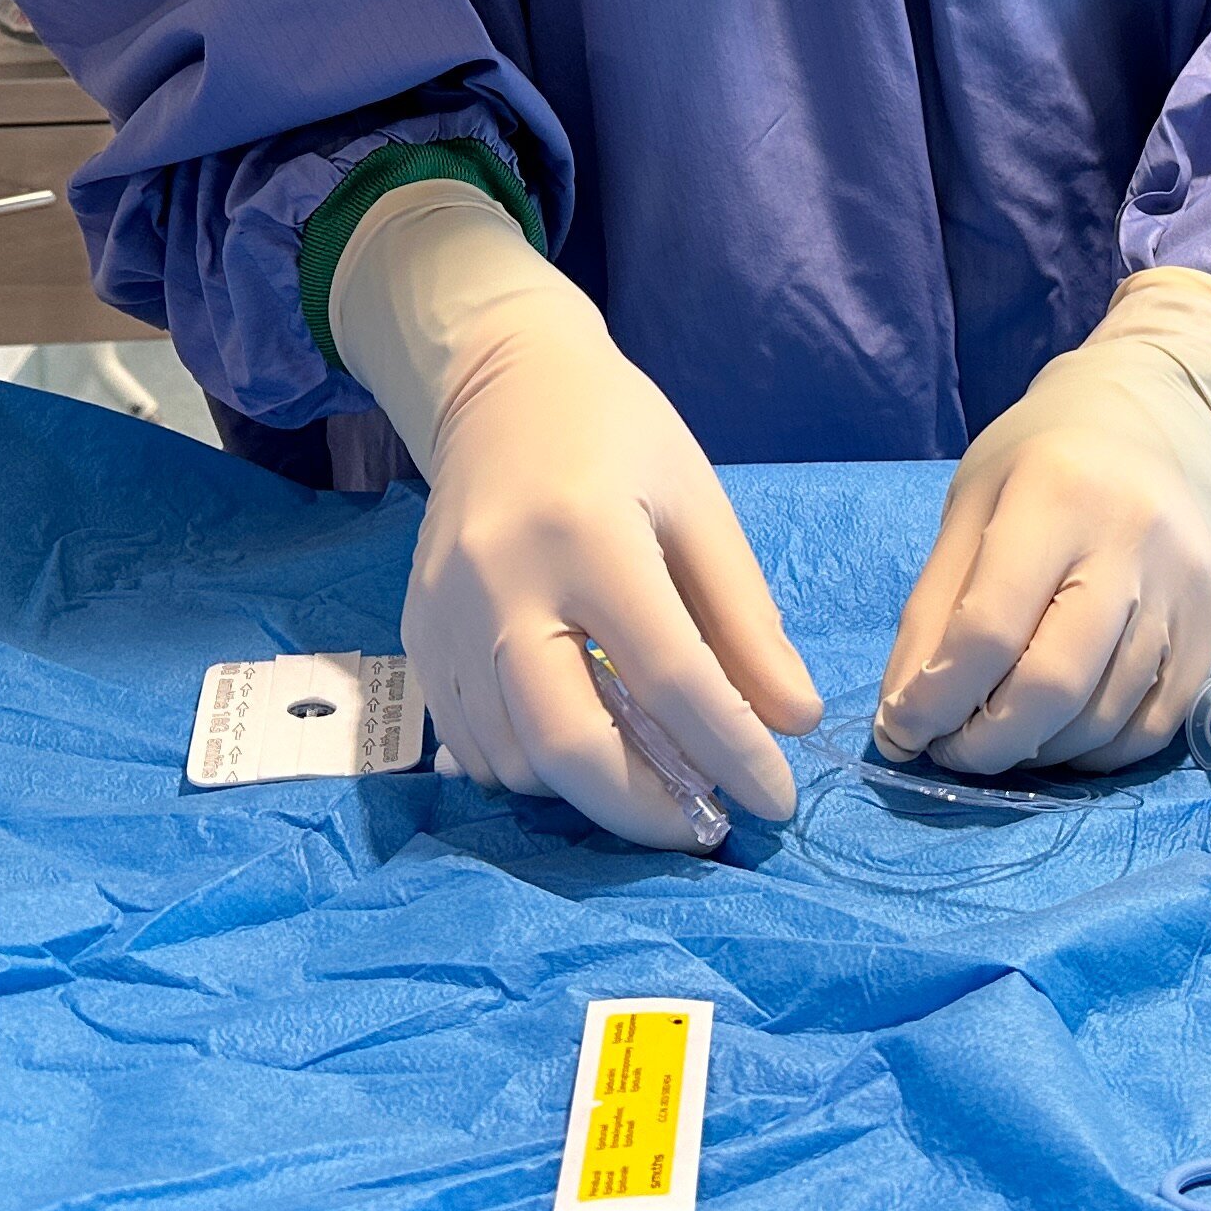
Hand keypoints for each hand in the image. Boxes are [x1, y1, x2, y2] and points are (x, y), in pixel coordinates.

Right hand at [331, 184, 820, 847]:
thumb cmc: (618, 436)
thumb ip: (744, 619)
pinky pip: (472, 745)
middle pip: (570, 744)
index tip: (776, 802)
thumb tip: (792, 721)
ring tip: (654, 784)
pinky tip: (585, 749)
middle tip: (706, 826)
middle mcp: (502, 584)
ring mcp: (447, 617)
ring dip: (591, 795)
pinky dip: (535, 771)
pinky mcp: (418, 637)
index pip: (671, 676)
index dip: (732, 751)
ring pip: (516, 760)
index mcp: (588, 537)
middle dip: (646, 810)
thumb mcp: (699, 506)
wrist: (501, 385)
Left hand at [873, 269, 1210, 777]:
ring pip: (1103, 716)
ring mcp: (1185, 586)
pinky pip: (1153, 725)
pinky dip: (1095, 750)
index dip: (934, 698)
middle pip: (1053, 685)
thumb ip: (934, 611)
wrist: (1169, 413)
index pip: (988, 628)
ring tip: (1000, 734)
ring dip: (1037, 752)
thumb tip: (901, 724)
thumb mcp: (973, 502)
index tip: (902, 729)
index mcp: (1056, 494)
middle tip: (950, 749)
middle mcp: (1132, 540)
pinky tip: (1062, 731)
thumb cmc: (1049, 455)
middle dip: (985, 744)